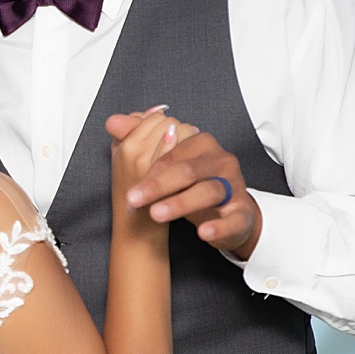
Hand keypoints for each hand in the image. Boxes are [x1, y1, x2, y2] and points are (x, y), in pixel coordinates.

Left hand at [108, 116, 263, 258]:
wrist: (225, 215)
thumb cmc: (191, 186)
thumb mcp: (166, 164)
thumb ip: (140, 139)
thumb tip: (113, 121)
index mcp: (201, 144)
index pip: (173, 153)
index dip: (150, 170)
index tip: (130, 186)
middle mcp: (220, 161)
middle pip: (188, 170)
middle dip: (159, 185)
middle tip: (135, 199)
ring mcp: (234, 186)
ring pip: (209, 191)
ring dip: (181, 203)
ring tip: (157, 214)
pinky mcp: (241, 213)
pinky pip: (233, 219)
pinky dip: (218, 225)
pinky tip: (202, 232)